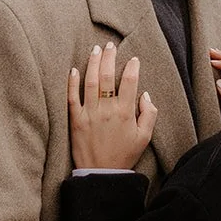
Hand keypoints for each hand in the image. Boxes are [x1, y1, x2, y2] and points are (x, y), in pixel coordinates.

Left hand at [68, 42, 157, 169]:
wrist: (101, 174)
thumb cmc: (124, 155)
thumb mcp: (145, 137)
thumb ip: (149, 114)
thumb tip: (144, 94)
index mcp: (125, 112)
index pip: (129, 82)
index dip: (132, 67)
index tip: (134, 59)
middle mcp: (106, 109)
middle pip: (107, 76)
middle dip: (109, 57)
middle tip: (110, 45)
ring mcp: (89, 114)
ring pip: (90, 82)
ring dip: (93, 63)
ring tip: (95, 50)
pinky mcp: (75, 120)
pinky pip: (72, 97)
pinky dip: (73, 82)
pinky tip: (74, 69)